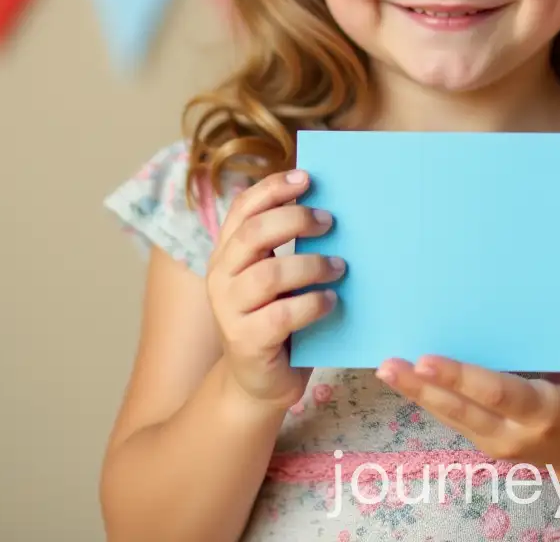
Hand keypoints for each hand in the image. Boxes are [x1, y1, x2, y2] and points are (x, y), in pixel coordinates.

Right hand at [205, 169, 344, 408]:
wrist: (259, 381)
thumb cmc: (278, 318)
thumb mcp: (279, 277)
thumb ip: (289, 246)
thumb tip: (330, 207)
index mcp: (228, 252)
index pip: (243, 208)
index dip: (273, 188)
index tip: (307, 177)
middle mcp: (221, 276)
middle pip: (254, 233)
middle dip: (296, 220)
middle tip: (330, 221)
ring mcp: (229, 310)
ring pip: (269, 274)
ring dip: (311, 265)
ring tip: (338, 266)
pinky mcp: (246, 341)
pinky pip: (281, 315)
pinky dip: (312, 303)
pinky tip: (330, 301)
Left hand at [375, 321, 559, 475]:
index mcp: (543, 413)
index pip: (497, 393)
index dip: (461, 377)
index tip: (428, 360)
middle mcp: (513, 432)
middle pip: (461, 410)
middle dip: (422, 388)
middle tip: (390, 364)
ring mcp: (495, 441)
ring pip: (449, 416)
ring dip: (415, 394)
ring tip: (386, 367)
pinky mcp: (485, 440)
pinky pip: (452, 418)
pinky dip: (426, 398)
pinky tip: (402, 377)